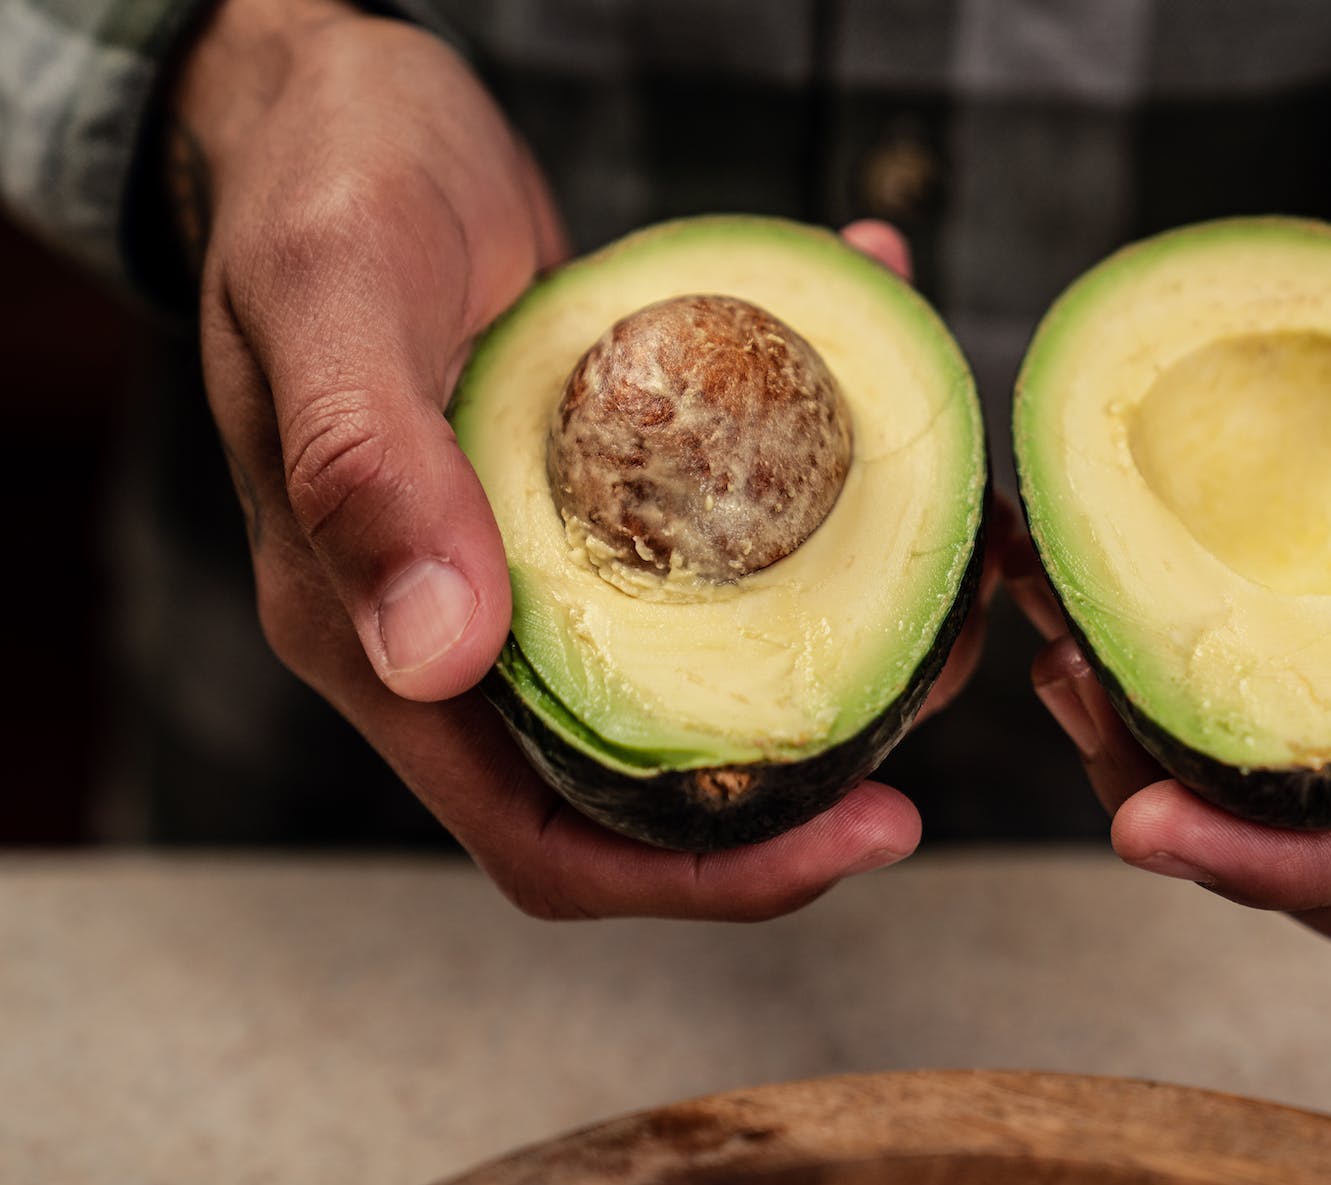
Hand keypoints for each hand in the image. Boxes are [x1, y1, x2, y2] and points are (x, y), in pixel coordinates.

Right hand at [174, 0, 959, 918]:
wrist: (329, 98)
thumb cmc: (314, 174)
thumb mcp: (332, 288)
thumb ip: (366, 469)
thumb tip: (437, 658)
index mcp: (375, 638)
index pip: (545, 842)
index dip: (707, 877)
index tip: (866, 835)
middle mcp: (462, 632)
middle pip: (656, 783)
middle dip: (815, 767)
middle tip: (946, 673)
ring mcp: (534, 567)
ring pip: (706, 668)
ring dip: (842, 631)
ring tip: (952, 557)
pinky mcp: (594, 495)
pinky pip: (719, 535)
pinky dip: (812, 484)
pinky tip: (881, 385)